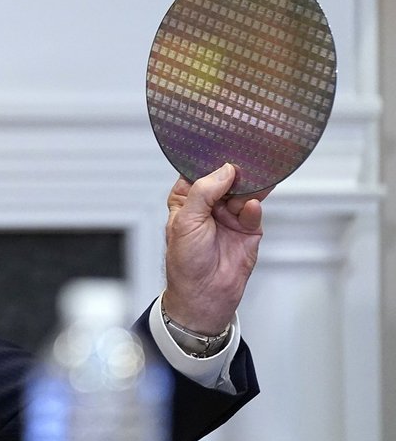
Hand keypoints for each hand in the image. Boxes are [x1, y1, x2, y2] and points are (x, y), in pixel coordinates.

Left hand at [163, 163, 268, 334]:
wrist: (205, 295)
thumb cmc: (185, 262)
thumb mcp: (186, 222)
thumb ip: (204, 192)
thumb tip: (223, 170)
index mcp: (187, 199)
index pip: (198, 172)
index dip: (209, 160)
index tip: (221, 145)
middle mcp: (209, 204)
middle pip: (226, 178)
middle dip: (235, 170)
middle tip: (245, 158)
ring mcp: (230, 215)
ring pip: (244, 191)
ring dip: (249, 186)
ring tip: (254, 178)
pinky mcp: (248, 228)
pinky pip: (255, 210)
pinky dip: (255, 207)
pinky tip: (251, 206)